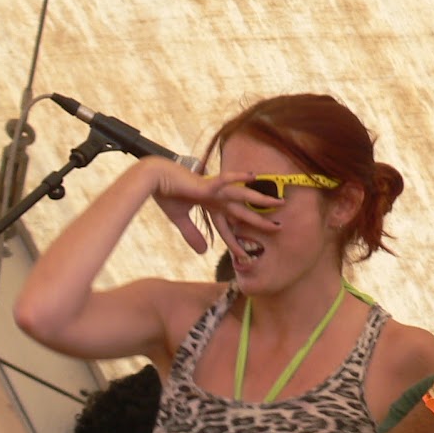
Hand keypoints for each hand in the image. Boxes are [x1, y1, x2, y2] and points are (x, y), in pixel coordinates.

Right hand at [142, 159, 276, 254]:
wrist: (153, 177)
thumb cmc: (166, 194)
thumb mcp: (180, 219)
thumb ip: (192, 234)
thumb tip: (203, 252)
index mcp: (212, 206)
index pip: (227, 228)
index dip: (235, 243)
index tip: (244, 256)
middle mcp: (217, 198)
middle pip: (243, 213)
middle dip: (260, 221)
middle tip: (279, 228)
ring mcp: (215, 190)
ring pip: (243, 196)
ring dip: (261, 200)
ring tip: (279, 203)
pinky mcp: (207, 184)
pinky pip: (225, 180)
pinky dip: (238, 178)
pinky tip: (253, 176)